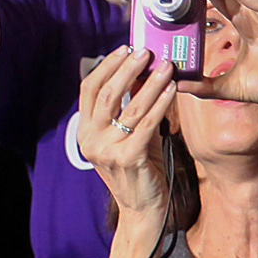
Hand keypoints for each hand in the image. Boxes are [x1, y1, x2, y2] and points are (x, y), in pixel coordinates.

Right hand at [76, 46, 176, 223]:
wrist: (143, 209)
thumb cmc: (139, 170)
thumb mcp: (129, 136)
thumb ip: (130, 109)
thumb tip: (143, 72)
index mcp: (85, 132)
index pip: (89, 89)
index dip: (106, 66)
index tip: (124, 49)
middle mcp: (91, 140)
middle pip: (106, 94)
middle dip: (127, 68)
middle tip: (146, 51)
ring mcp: (107, 151)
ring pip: (129, 107)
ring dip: (150, 82)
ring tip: (166, 65)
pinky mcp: (127, 158)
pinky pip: (147, 124)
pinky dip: (160, 103)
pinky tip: (172, 90)